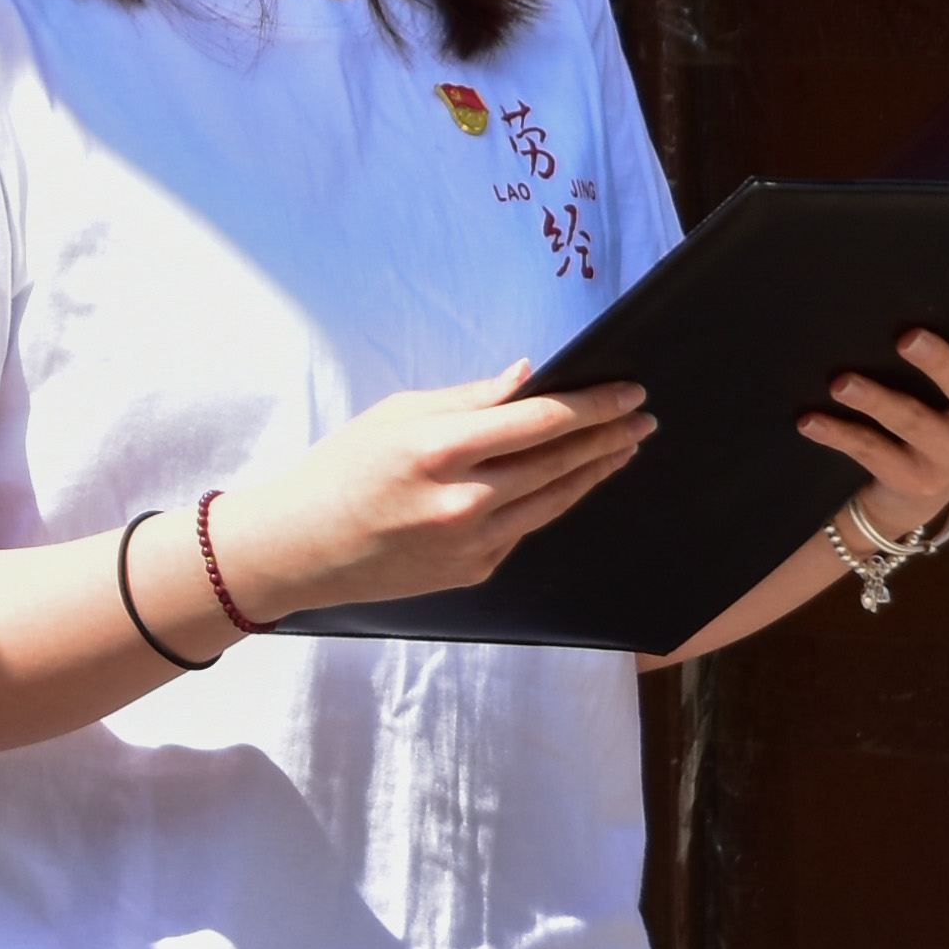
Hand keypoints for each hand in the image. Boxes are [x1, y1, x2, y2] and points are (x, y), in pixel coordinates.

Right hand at [209, 367, 653, 616]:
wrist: (304, 547)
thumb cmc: (343, 470)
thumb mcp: (398, 415)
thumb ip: (469, 399)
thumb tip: (528, 377)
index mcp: (441, 449)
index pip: (541, 421)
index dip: (594, 405)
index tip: (628, 392)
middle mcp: (463, 499)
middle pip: (560, 462)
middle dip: (610, 436)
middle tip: (644, 418)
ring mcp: (472, 542)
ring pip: (555, 500)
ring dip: (595, 471)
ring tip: (624, 449)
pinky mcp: (473, 571)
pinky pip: (525, 529)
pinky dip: (551, 501)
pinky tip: (570, 482)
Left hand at [805, 304, 948, 530]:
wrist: (914, 482)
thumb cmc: (938, 401)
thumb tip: (901, 282)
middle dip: (944, 365)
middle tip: (908, 338)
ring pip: (920, 425)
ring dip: (878, 401)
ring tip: (842, 382)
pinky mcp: (918, 481)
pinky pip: (875, 453)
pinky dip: (840, 433)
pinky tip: (811, 419)